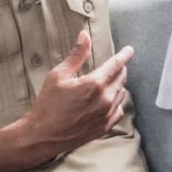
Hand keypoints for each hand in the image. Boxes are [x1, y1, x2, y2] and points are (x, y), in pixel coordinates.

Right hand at [18, 31, 131, 165]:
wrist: (42, 136)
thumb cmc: (48, 104)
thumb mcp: (58, 75)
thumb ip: (76, 55)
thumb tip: (85, 36)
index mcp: (94, 84)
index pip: (116, 65)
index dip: (124, 55)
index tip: (129, 50)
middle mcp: (105, 100)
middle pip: (121, 78)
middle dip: (120, 69)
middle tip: (116, 65)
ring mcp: (106, 115)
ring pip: (121, 94)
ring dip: (118, 85)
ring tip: (110, 81)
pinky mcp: (104, 127)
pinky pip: (119, 110)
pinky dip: (116, 102)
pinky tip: (109, 100)